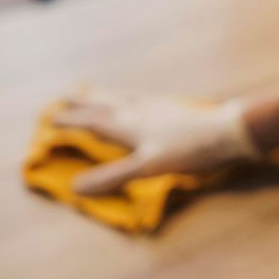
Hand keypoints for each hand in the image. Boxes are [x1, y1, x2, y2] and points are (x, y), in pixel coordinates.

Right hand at [53, 89, 262, 194]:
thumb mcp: (147, 167)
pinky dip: (129, 96)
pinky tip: (138, 101)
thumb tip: (75, 188)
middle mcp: (139, 110)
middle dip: (84, 102)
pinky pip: (142, 98)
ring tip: (93, 90)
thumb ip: (112, 176)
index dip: (71, 121)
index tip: (50, 119)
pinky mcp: (175, 107)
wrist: (228, 131)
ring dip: (104, 94)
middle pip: (105, 103)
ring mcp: (158, 106)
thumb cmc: (188, 150)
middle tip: (66, 94)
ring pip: (123, 97)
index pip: (93, 121)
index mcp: (129, 124)